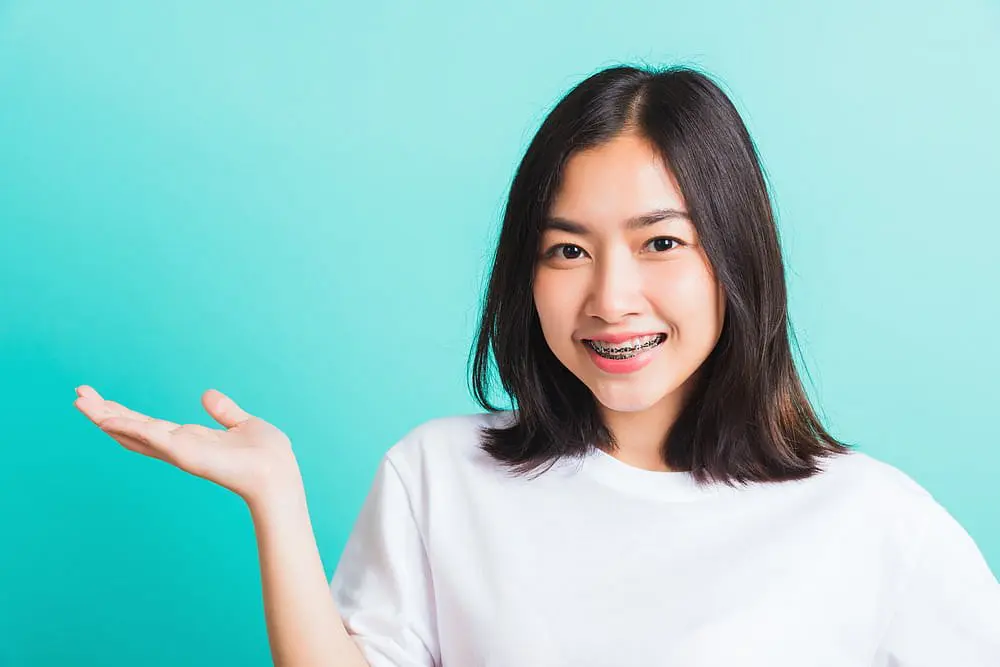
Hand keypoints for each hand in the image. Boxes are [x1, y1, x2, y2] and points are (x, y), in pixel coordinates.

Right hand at [74, 385, 302, 506]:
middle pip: (132, 428)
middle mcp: (178, 446)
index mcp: (190, 439)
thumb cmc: (267, 455)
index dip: (125, 413)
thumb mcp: (243, 424)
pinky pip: (150, 436)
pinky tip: (106, 417)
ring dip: (105, 416)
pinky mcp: (184, 452)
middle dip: (105, 412)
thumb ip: (224, 412)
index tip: (102, 398)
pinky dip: (127, 426)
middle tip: (78, 395)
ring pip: (133, 431)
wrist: (277, 474)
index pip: (149, 425)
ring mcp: (178, 451)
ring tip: (79, 401)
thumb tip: (207, 395)